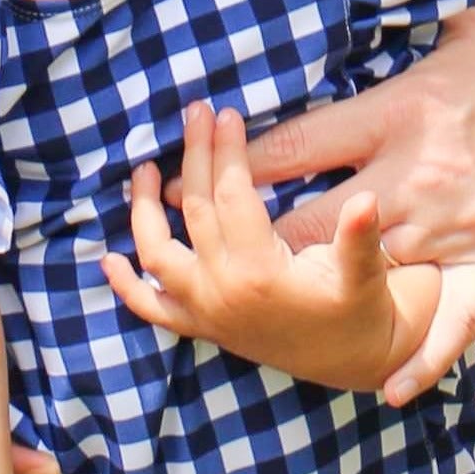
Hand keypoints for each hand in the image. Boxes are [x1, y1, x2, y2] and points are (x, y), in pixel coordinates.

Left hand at [102, 102, 463, 400]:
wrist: (356, 360)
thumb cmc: (363, 309)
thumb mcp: (367, 274)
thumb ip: (359, 238)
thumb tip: (367, 200)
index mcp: (259, 272)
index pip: (230, 195)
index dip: (227, 151)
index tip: (227, 113)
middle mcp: (221, 292)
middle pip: (192, 210)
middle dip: (192, 156)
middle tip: (195, 113)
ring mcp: (206, 312)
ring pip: (157, 253)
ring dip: (143, 210)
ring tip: (143, 169)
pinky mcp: (202, 327)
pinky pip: (151, 309)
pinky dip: (126, 286)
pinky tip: (108, 261)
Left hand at [225, 8, 474, 389]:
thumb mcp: (458, 27)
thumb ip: (398, 39)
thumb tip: (351, 15)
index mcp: (399, 113)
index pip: (296, 145)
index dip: (238, 166)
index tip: (196, 177)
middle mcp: (416, 178)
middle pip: (312, 224)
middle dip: (259, 245)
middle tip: (216, 263)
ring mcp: (458, 229)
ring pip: (369, 277)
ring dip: (321, 298)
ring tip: (268, 321)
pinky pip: (456, 325)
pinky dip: (422, 362)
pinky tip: (385, 391)